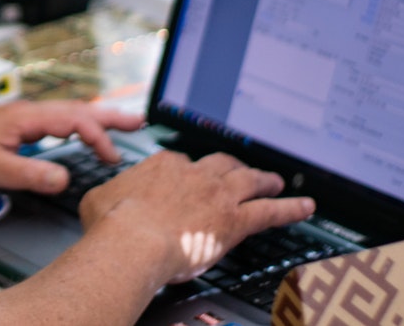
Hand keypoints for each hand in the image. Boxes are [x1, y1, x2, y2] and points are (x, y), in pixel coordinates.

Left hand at [0, 100, 144, 195]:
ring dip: (95, 119)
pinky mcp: (15, 129)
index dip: (97, 137)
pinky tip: (81, 134)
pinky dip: (76, 126)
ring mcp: (20, 119)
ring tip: (121, 125)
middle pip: (76, 110)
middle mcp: (26, 113)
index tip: (112, 157)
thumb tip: (63, 179)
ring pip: (66, 114)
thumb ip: (29, 175)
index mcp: (25, 117)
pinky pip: (55, 122)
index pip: (73, 120)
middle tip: (140, 121)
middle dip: (109, 115)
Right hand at [79, 150, 315, 285]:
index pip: (183, 163)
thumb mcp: (97, 198)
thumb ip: (109, 192)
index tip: (189, 180)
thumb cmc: (113, 225)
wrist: (133, 242)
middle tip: (241, 170)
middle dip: (232, 167)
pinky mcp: (235, 219)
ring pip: (249, 180)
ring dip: (264, 180)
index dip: (188, 172)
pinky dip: (290, 208)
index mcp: (163, 165)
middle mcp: (194, 173)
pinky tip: (306, 207)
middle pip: (220, 164)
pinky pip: (271, 211)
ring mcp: (217, 194)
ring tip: (276, 181)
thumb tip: (101, 196)